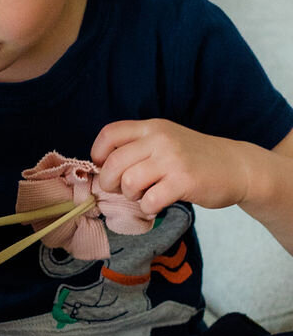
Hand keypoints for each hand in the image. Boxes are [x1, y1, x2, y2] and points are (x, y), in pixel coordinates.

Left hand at [92, 118, 249, 213]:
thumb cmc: (195, 157)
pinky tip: (156, 205)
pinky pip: (150, 200)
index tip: (102, 168)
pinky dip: (148, 208)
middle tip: (120, 190)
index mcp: (152, 127)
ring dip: (130, 195)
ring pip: (129, 182)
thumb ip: (139, 147)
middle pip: (114, 162)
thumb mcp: (167, 139)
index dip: (98, 154)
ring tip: (142, 196)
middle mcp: (160, 139)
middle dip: (109, 182)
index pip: (110, 134)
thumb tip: (102, 168)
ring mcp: (172, 160)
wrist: (237, 166)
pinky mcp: (184, 181)